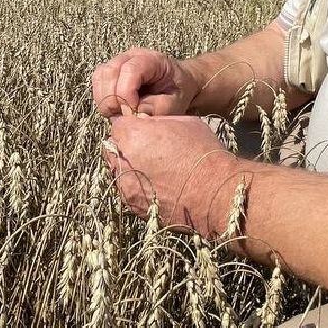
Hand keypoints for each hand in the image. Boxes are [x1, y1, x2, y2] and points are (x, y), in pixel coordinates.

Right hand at [90, 47, 194, 118]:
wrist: (178, 84)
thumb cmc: (178, 92)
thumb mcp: (175, 102)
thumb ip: (157, 108)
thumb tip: (135, 114)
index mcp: (152, 59)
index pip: (130, 70)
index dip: (126, 94)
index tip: (132, 112)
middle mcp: (132, 56)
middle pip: (109, 72)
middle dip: (113, 99)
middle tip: (125, 116)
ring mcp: (119, 61)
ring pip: (100, 77)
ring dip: (105, 99)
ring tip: (120, 113)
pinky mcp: (111, 72)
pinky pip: (97, 83)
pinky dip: (102, 98)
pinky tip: (116, 108)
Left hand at [101, 115, 238, 237]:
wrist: (215, 194)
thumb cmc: (203, 153)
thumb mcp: (183, 122)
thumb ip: (156, 121)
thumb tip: (145, 122)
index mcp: (131, 135)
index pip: (117, 124)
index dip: (131, 126)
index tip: (142, 130)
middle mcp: (122, 161)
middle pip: (113, 148)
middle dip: (125, 145)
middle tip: (146, 148)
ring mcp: (126, 186)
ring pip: (118, 170)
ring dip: (129, 166)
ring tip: (152, 168)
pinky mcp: (134, 206)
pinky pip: (128, 191)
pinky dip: (137, 185)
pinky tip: (156, 184)